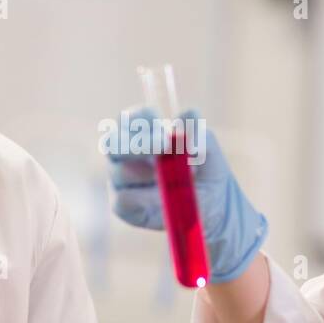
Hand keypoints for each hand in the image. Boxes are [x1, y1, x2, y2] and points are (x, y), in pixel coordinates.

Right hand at [104, 106, 266, 282]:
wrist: (212, 201)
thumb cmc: (204, 165)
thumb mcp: (208, 146)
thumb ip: (197, 132)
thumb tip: (185, 130)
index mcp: (140, 130)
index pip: (131, 118)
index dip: (144, 122)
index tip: (166, 135)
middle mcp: (123, 151)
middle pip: (111, 143)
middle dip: (135, 147)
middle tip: (163, 149)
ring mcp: (118, 178)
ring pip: (120, 172)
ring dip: (151, 176)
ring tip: (181, 182)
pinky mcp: (120, 204)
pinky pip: (125, 199)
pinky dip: (147, 199)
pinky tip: (166, 201)